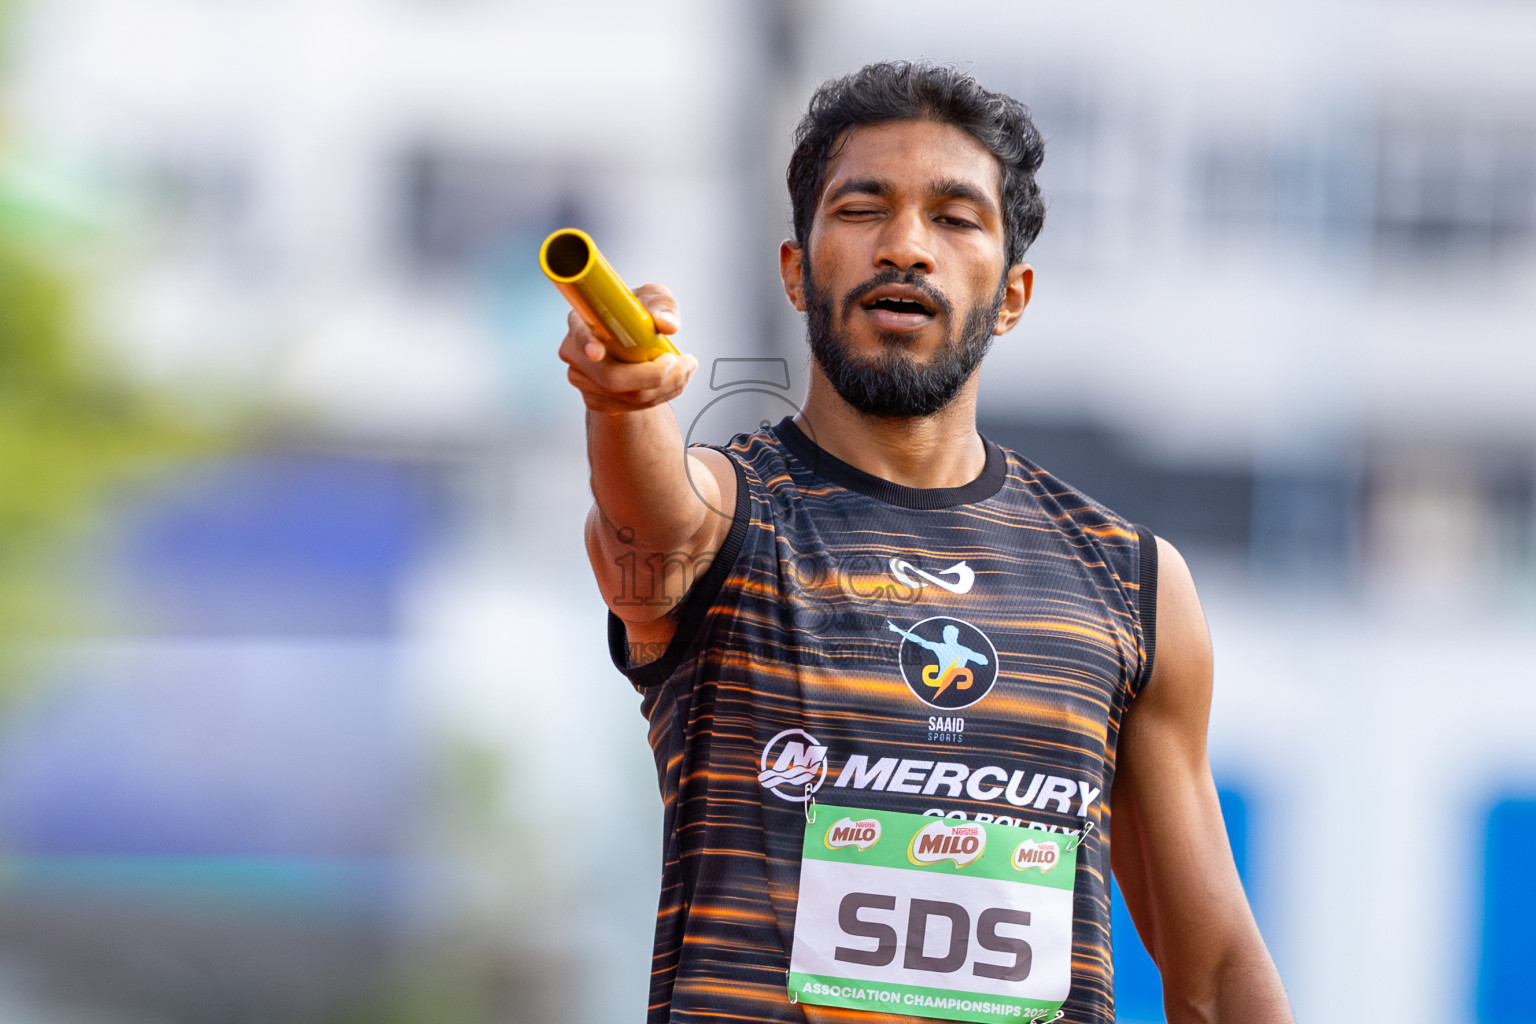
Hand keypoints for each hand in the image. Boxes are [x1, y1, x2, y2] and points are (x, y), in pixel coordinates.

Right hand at [559, 283, 698, 412]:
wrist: (634, 344)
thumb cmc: (639, 315)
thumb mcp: (654, 300)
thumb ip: (662, 306)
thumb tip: (666, 324)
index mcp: (582, 321)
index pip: (579, 333)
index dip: (586, 343)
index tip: (598, 352)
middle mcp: (576, 353)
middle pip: (610, 377)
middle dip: (654, 375)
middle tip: (683, 362)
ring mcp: (583, 380)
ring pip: (628, 396)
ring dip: (668, 386)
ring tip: (687, 367)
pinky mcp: (596, 400)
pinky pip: (632, 407)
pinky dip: (662, 395)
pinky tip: (675, 381)